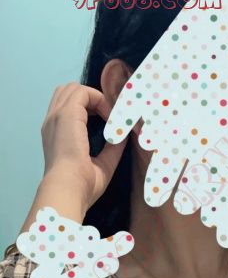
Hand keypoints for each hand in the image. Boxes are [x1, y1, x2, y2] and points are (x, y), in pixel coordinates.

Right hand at [36, 83, 127, 219]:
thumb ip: (112, 149)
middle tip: (109, 117)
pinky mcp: (67, 113)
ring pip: (73, 88)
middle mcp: (53, 122)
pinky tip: (111, 117)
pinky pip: (84, 93)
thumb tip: (124, 136)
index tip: (109, 123)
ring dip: (95, 97)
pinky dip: (100, 100)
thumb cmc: (83, 185)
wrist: (69, 188)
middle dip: (91, 99)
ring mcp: (57, 115)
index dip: (90, 109)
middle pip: (68, 93)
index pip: (68, 108)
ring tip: (110, 116)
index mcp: (56, 135)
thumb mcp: (102, 164)